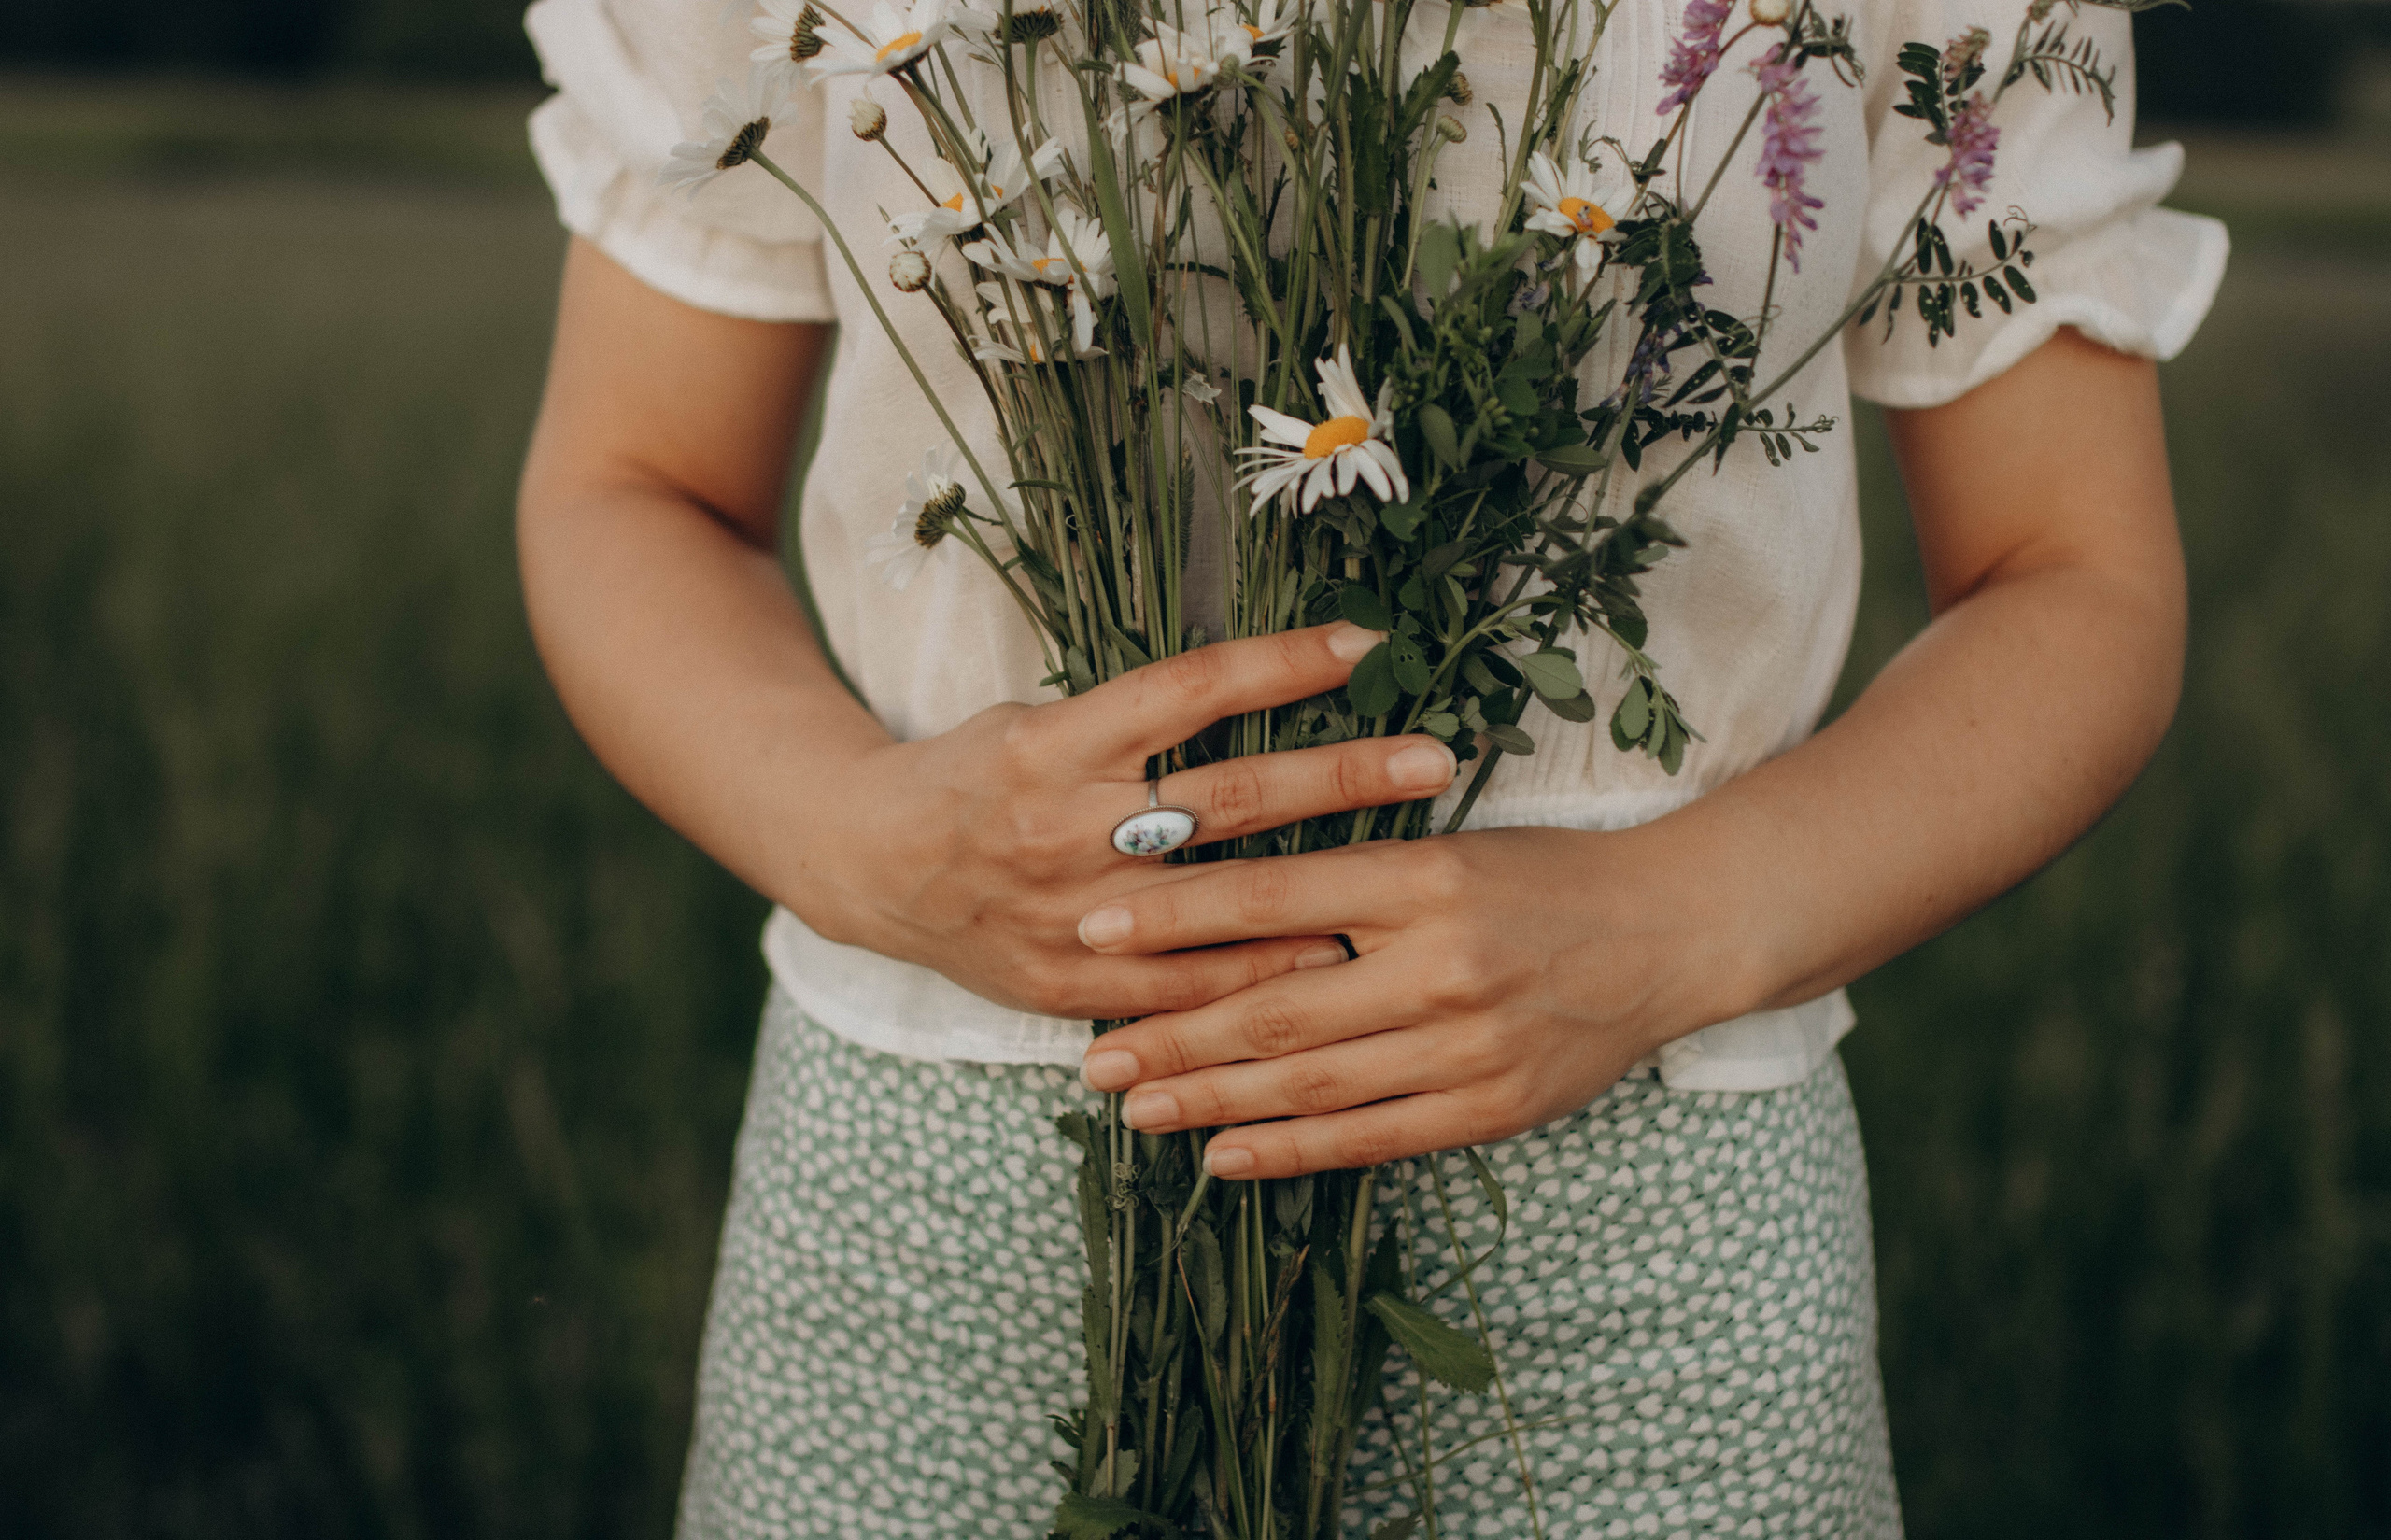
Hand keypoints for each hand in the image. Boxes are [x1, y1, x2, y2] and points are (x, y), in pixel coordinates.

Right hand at [800, 621, 1462, 1020]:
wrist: (867, 865)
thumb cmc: (975, 774)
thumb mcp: (1040, 717)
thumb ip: (1136, 719)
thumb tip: (1265, 686)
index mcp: (1057, 741)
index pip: (1189, 689)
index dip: (1282, 664)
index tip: (1367, 643)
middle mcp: (1066, 824)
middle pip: (1227, 796)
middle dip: (1341, 776)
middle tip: (1435, 757)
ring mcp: (1068, 912)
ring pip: (1217, 899)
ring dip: (1326, 885)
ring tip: (1420, 869)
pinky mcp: (1064, 983)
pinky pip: (1180, 987)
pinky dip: (1259, 976)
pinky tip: (1333, 962)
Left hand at [1070, 823, 1751, 1176]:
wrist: (1673, 931)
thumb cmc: (1545, 876)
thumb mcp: (1447, 842)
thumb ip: (1349, 871)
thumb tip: (1220, 891)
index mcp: (1423, 876)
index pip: (1271, 895)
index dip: (1174, 917)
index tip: (1095, 928)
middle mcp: (1441, 963)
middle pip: (1276, 1007)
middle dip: (1171, 1035)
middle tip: (1091, 1057)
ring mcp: (1469, 1044)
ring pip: (1312, 1083)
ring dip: (1212, 1100)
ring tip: (1136, 1108)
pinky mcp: (1494, 1107)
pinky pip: (1374, 1138)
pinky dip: (1293, 1149)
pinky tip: (1225, 1155)